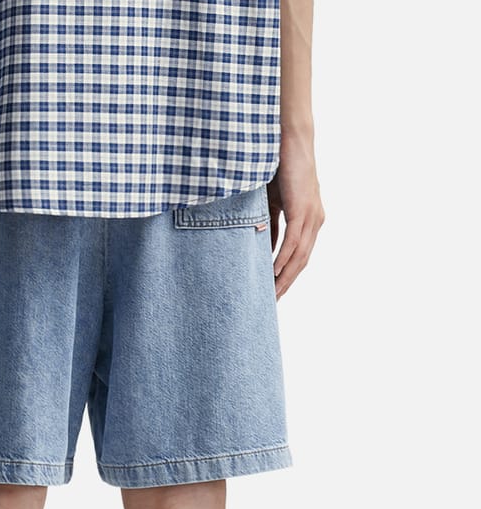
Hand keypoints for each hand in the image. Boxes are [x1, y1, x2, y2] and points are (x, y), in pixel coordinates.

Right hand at [267, 138, 324, 298]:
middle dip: (287, 283)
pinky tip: (274, 273)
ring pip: (299, 255)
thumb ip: (269, 225)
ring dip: (285, 277)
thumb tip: (260, 247)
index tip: (275, 293)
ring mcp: (312, 215)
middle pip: (302, 261)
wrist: (288, 137)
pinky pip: (293, 241)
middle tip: (273, 303)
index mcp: (310, 219)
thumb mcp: (271, 203)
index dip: (288, 276)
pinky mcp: (302, 209)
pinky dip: (283, 259)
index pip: (300, 256)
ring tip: (272, 294)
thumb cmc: (277, 166)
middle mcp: (316, 220)